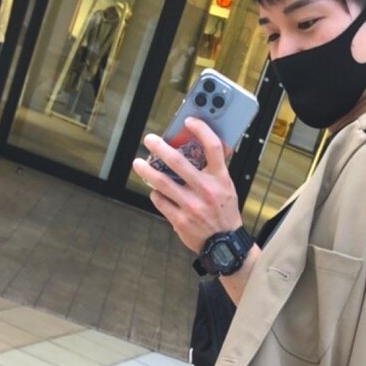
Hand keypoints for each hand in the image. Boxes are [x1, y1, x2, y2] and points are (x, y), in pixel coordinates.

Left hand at [132, 117, 242, 252]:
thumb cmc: (224, 213)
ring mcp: (192, 206)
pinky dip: (156, 194)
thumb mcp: (227, 188)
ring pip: (162, 182)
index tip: (189, 120)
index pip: (213, 147)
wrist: (224, 245)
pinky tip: (156, 192)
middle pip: (179, 161)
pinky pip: (160, 201)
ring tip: (138, 163)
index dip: (201, 129)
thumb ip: (214, 170)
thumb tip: (196, 148)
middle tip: (150, 140)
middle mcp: (206, 190)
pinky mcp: (180, 220)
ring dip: (146, 171)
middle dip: (160, 148)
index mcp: (220, 179)